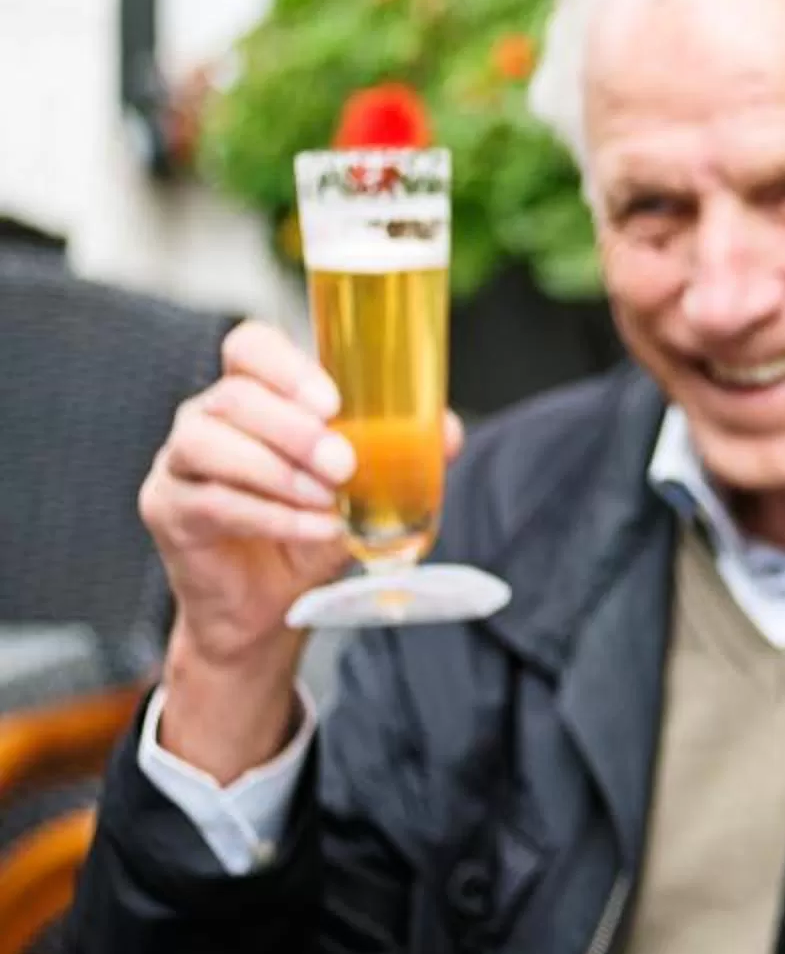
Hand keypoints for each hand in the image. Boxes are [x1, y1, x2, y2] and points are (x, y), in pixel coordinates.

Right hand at [140, 321, 462, 776]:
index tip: (332, 401)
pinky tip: (315, 528)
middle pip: (232, 397)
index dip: (286, 366)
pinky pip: (213, 502)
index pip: (250, 348)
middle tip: (343, 464)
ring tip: (327, 499)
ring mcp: (179, 463)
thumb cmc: (310, 531)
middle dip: (294, 429)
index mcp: (254, 396)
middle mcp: (207, 418)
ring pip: (207, 443)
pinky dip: (272, 515)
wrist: (269, 605)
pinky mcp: (169, 509)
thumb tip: (446, 432)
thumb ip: (400, 455)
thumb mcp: (363, 490)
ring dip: (278, 471)